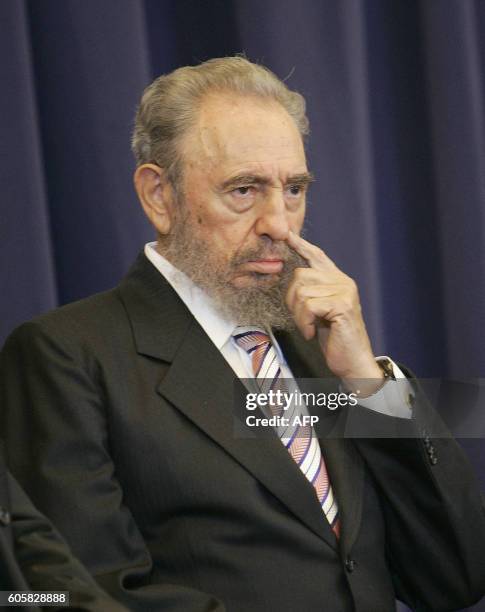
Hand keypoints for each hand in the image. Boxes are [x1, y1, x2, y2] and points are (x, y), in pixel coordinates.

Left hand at [286, 231, 382, 393]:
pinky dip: (304, 323)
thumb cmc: (335, 339)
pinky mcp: (342, 305)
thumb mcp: (319, 312)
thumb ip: (312, 292)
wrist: (353, 362)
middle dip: (292, 300)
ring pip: (302, 292)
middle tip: (302, 320)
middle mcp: (343, 281)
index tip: (288, 235)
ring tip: (309, 327)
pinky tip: (312, 332)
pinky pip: (308, 306)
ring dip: (298, 315)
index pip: (317, 256)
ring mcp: (345, 292)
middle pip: (300, 275)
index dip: (301, 245)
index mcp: (338, 281)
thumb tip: (293, 277)